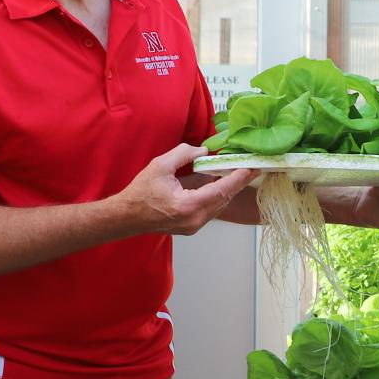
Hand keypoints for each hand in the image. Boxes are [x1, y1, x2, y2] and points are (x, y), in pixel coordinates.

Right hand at [120, 143, 258, 235]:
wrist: (126, 217)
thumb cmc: (140, 193)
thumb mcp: (160, 166)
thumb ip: (184, 154)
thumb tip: (203, 151)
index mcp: (188, 206)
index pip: (221, 190)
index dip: (238, 178)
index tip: (252, 168)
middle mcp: (194, 220)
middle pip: (224, 199)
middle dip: (238, 182)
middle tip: (252, 168)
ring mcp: (194, 226)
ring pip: (219, 206)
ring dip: (229, 190)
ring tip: (240, 174)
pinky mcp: (192, 227)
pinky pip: (211, 210)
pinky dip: (218, 197)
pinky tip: (222, 185)